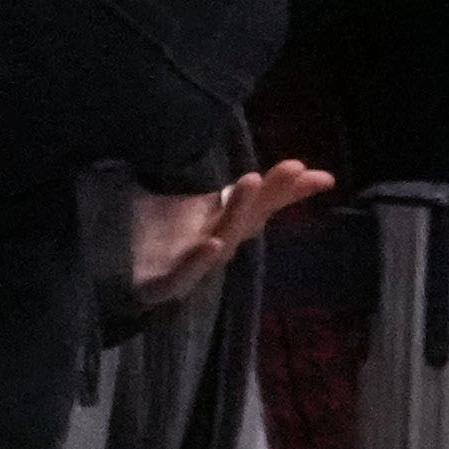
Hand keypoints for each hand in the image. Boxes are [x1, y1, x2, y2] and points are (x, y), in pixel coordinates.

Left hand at [119, 156, 335, 311]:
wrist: (123, 283)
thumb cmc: (168, 238)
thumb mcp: (197, 206)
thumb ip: (230, 191)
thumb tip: (277, 164)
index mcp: (226, 223)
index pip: (263, 203)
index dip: (289, 189)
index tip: (325, 177)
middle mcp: (218, 242)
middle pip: (247, 216)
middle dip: (269, 192)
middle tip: (293, 167)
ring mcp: (194, 265)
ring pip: (222, 236)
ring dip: (237, 210)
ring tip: (252, 180)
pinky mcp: (165, 284)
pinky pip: (184, 272)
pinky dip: (200, 259)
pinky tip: (213, 243)